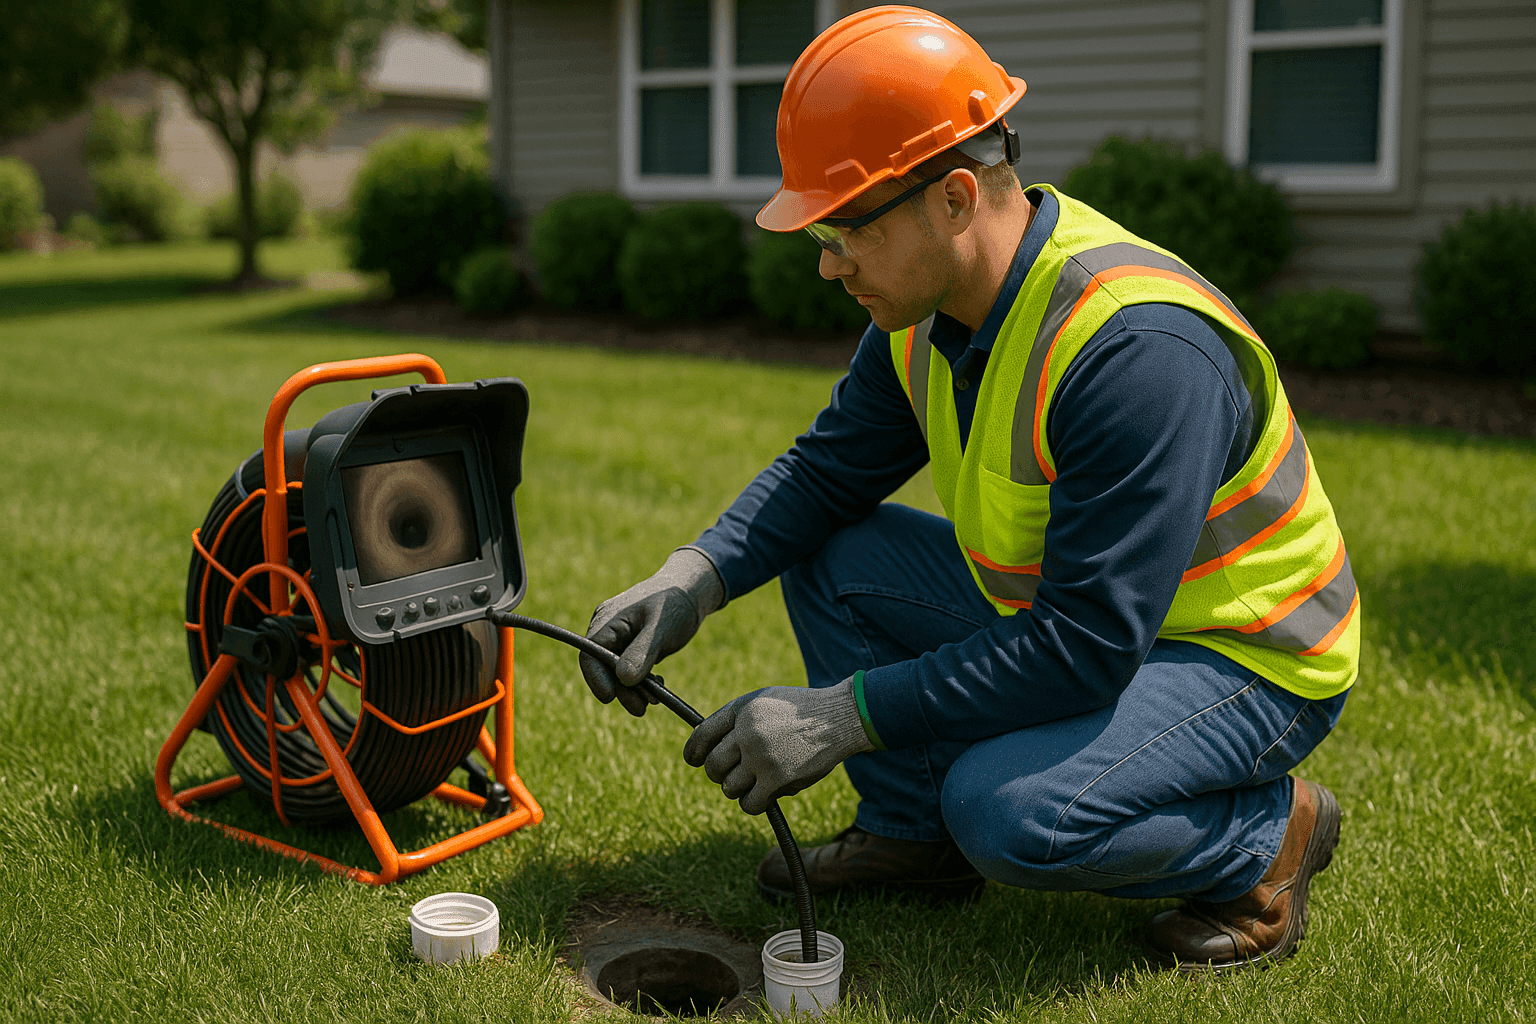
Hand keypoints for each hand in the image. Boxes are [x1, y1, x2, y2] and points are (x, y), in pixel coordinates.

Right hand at [580, 547, 723, 715]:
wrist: (692, 591)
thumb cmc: (676, 602)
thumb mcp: (661, 628)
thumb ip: (642, 652)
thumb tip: (623, 679)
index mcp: (608, 620)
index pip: (589, 654)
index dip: (596, 679)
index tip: (610, 698)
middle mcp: (609, 629)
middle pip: (603, 667)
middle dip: (621, 690)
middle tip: (642, 708)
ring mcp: (620, 638)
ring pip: (617, 672)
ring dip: (633, 690)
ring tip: (654, 700)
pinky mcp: (632, 646)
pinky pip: (630, 669)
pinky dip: (642, 682)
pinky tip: (658, 687)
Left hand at [682, 680, 871, 814]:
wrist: (839, 718)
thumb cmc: (802, 710)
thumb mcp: (765, 701)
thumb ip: (738, 720)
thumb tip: (709, 747)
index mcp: (742, 710)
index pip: (702, 735)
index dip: (693, 752)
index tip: (693, 760)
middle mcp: (747, 732)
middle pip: (712, 766)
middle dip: (718, 774)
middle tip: (731, 774)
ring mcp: (761, 757)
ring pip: (729, 788)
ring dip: (738, 789)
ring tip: (754, 782)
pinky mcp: (777, 779)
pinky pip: (749, 803)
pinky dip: (752, 803)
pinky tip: (763, 796)